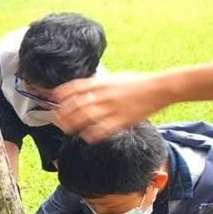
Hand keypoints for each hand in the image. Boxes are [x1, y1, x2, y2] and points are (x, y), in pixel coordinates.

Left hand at [52, 72, 169, 142]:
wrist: (160, 88)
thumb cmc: (139, 82)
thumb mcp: (116, 77)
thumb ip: (100, 82)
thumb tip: (86, 83)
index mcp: (102, 82)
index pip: (75, 87)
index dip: (61, 94)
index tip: (52, 99)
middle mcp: (104, 94)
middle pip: (76, 104)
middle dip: (63, 112)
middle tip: (56, 119)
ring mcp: (112, 107)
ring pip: (85, 117)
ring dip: (73, 124)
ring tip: (67, 129)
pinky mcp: (121, 119)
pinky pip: (102, 129)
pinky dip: (91, 133)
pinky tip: (86, 136)